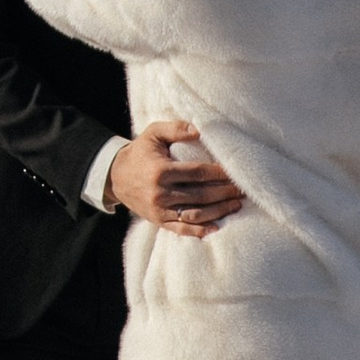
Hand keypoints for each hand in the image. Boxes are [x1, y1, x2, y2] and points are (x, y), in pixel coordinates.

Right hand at [110, 119, 245, 235]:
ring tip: (237, 205)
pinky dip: (200, 231)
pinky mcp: (158, 221)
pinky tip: (217, 227)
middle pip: (201, 195)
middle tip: (244, 190)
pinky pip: (182, 229)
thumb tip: (199, 130)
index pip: (198, 173)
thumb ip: (176, 129)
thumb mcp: (153, 133)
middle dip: (225, 192)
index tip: (236, 172)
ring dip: (219, 211)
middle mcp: (161, 193)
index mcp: (161, 171)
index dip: (219, 174)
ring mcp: (160, 210)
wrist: (115, 176)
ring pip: (196, 214)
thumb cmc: (140, 152)